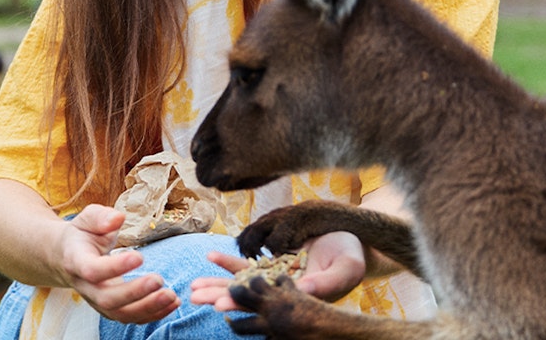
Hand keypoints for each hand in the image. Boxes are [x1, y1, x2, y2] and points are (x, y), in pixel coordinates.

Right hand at [58, 204, 180, 323]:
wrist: (69, 255)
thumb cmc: (83, 234)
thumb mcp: (87, 218)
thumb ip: (101, 217)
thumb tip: (118, 218)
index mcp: (77, 261)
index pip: (93, 270)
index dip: (115, 267)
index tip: (140, 257)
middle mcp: (86, 287)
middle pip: (107, 299)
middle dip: (135, 293)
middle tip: (159, 280)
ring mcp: (98, 301)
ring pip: (120, 314)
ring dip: (148, 308)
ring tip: (171, 296)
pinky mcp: (112, 308)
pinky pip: (131, 317)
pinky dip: (153, 314)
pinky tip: (172, 303)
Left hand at [189, 230, 365, 310]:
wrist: (352, 239)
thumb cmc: (352, 254)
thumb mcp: (346, 268)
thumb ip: (326, 282)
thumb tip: (303, 291)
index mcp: (299, 299)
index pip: (267, 306)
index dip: (244, 304)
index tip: (221, 305)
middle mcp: (284, 294)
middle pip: (248, 297)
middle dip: (221, 296)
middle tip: (195, 297)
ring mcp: (276, 279)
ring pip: (243, 283)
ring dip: (218, 284)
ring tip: (194, 287)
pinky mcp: (273, 264)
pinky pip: (248, 263)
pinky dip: (229, 261)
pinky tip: (211, 255)